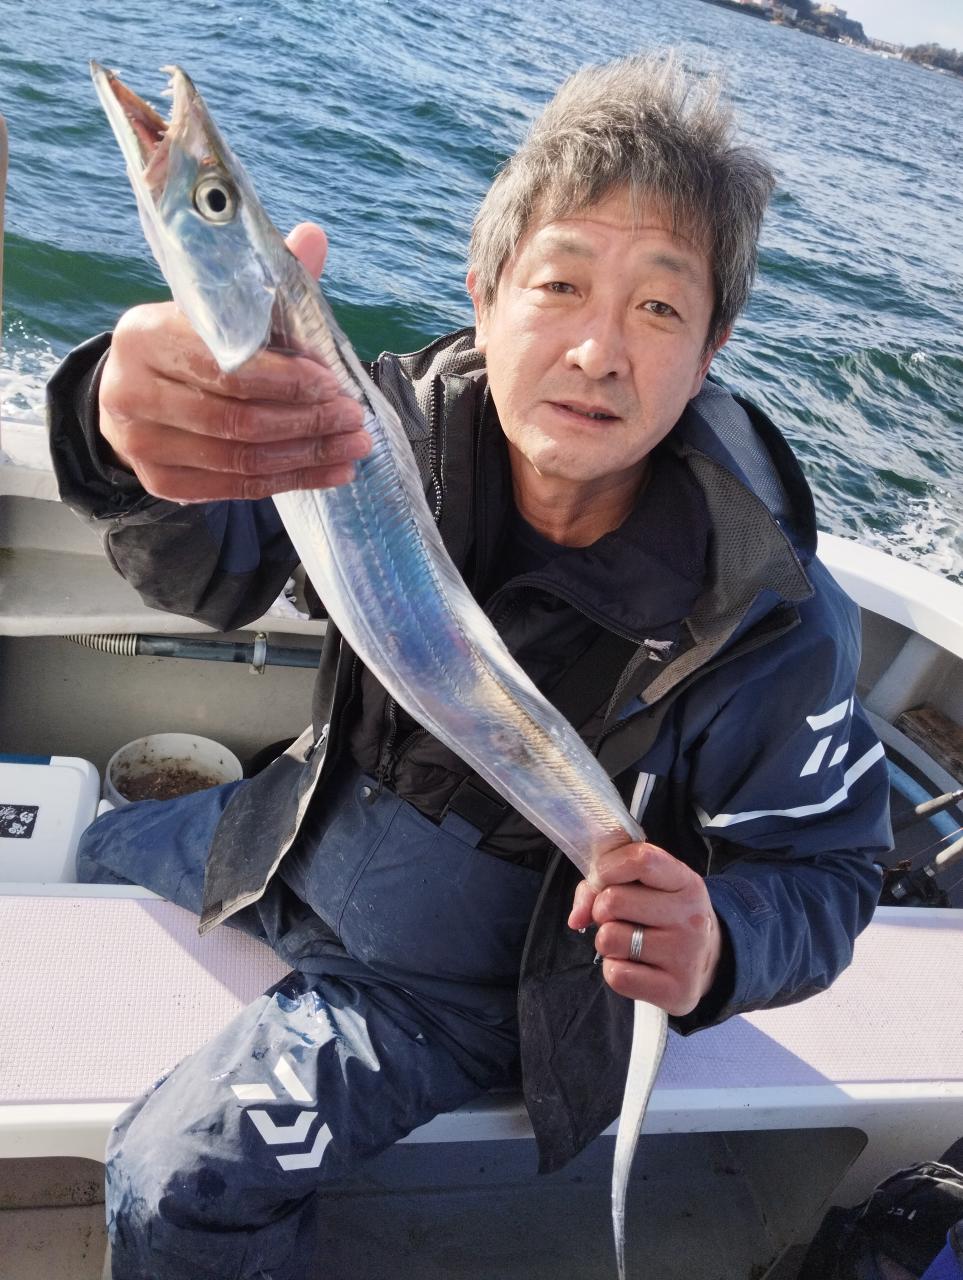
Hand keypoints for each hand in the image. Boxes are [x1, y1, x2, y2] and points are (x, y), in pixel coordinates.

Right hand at [98, 223, 370, 501]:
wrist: (134, 391)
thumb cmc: (189, 344)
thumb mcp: (219, 309)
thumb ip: (267, 283)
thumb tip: (314, 237)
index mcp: (145, 335)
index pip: (226, 365)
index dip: (287, 380)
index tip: (335, 383)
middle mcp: (132, 391)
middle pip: (236, 419)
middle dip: (307, 421)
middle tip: (354, 419)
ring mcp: (141, 443)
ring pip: (240, 459)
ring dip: (307, 456)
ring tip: (353, 447)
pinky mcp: (160, 482)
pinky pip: (236, 488)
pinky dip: (290, 480)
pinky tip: (330, 471)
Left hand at [568, 841, 722, 1016]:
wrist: (708, 961)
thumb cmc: (664, 916)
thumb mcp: (647, 887)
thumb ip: (603, 884)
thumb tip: (576, 918)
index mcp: (686, 882)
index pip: (641, 860)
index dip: (608, 868)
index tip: (604, 879)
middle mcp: (690, 917)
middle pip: (613, 901)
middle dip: (602, 909)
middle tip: (618, 918)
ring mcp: (685, 955)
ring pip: (609, 938)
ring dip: (607, 941)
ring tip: (627, 942)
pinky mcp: (675, 991)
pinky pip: (617, 975)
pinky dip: (615, 970)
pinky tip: (634, 966)